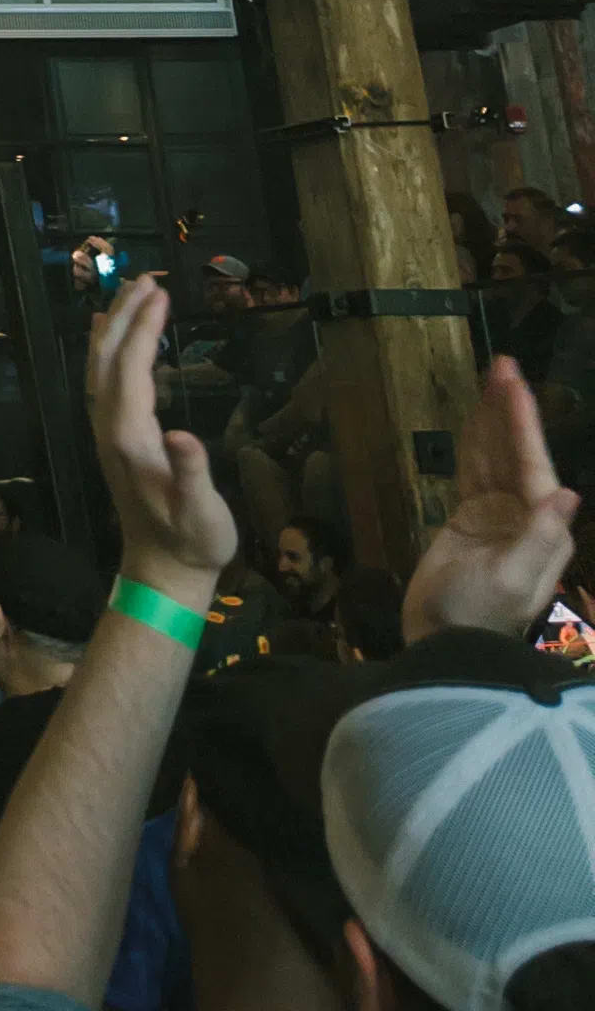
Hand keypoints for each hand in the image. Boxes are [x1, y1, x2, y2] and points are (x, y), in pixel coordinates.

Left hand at [86, 273, 233, 594]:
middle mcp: (110, 429)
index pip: (130, 370)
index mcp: (130, 439)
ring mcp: (108, 433)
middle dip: (123, 315)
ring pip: (101, 368)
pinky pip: (104, 382)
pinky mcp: (114, 439)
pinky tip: (116, 337)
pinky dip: (110, 351)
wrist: (163, 572)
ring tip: (133, 292)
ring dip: (114, 327)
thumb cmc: (192, 543)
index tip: (160, 294)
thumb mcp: (202, 515)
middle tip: (146, 278)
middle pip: (108, 359)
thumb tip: (184, 436)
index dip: (143, 329)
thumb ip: (192, 476)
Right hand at [406, 355, 578, 646]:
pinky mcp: (468, 521)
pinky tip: (472, 421)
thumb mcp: (512, 582)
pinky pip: (471, 471)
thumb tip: (566, 494)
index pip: (532, 465)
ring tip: (490, 379)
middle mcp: (523, 516)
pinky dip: (472, 443)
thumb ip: (539, 540)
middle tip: (502, 364)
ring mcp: (495, 517)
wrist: (444, 646)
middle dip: (509, 410)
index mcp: (539, 529)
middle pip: (514, 452)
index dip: (523, 423)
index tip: (514, 383)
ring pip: (493, 456)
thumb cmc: (479, 615)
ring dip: (491, 419)